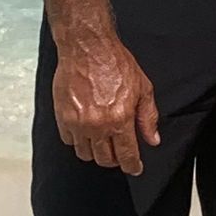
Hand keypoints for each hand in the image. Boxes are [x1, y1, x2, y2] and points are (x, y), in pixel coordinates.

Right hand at [52, 35, 159, 172]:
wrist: (88, 47)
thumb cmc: (115, 63)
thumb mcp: (143, 88)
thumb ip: (148, 117)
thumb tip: (152, 139)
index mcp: (120, 119)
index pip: (126, 156)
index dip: (132, 166)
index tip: (134, 168)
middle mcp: (98, 125)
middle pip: (104, 159)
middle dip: (114, 159)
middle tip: (119, 151)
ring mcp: (78, 123)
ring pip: (85, 154)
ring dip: (95, 151)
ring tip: (102, 141)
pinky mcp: (62, 117)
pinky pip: (69, 141)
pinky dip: (78, 140)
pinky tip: (85, 130)